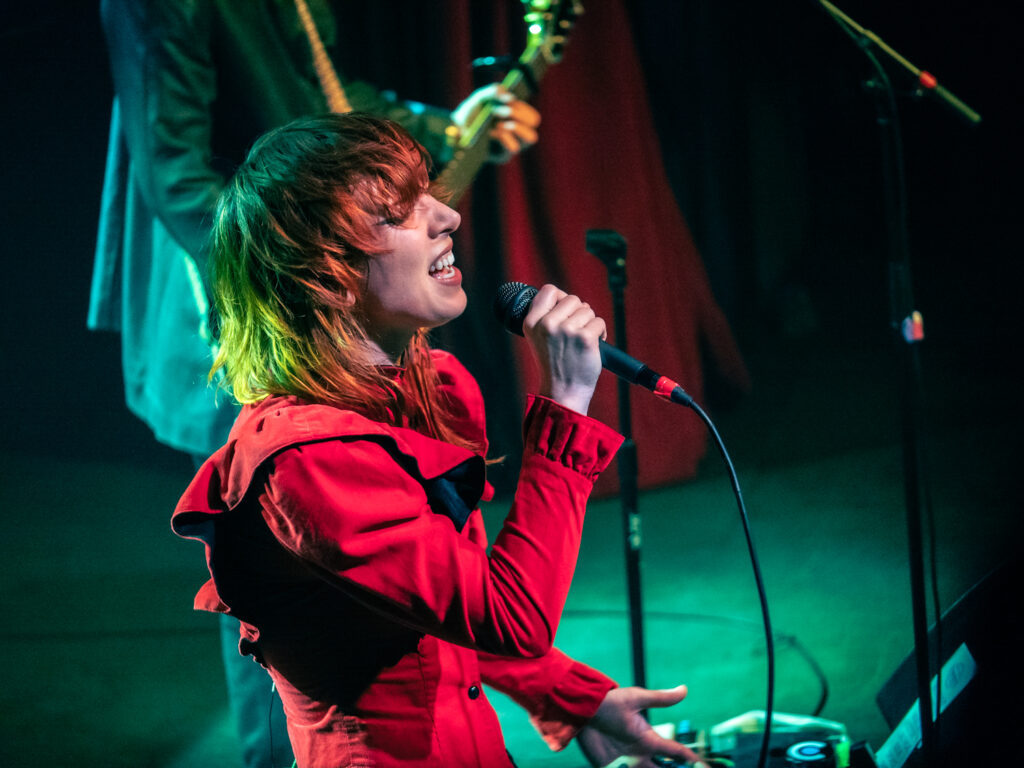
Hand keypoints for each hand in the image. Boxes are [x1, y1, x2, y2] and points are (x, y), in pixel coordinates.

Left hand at [450, 84, 540, 161]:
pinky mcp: (503, 156)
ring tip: (499, 124)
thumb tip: (509, 96)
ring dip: (517, 126)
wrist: (454, 130)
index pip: (532, 116)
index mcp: (515, 117)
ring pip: (531, 137)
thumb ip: (493, 91)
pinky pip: (515, 147)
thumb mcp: (480, 97)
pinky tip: (493, 132)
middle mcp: (516, 131)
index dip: (524, 108)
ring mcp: (512, 144)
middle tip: (506, 111)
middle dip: (521, 114)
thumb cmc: (469, 114)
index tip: (509, 102)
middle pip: (535, 123)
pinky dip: (505, 137)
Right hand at [522, 284, 604, 414]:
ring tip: (583, 341)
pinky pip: (599, 321)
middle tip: (576, 332)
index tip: (565, 312)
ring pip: (588, 310)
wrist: (563, 393)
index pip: (549, 290)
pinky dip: (601, 332)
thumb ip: (547, 318)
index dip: (561, 297)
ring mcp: (566, 330)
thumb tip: (568, 299)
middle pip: (572, 299)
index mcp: (532, 322)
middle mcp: (547, 324)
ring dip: (590, 323)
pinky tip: (593, 346)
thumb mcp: (540, 339)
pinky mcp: (585, 338)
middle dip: (579, 313)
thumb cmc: (555, 365)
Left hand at [576, 685, 701, 767]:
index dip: (690, 760)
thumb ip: (660, 698)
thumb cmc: (611, 702)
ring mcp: (625, 762)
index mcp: (649, 739)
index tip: (702, 764)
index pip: (675, 752)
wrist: (582, 710)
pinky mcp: (609, 767)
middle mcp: (640, 754)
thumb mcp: (636, 699)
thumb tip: (684, 689)